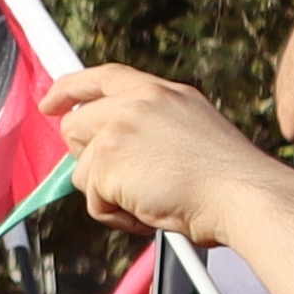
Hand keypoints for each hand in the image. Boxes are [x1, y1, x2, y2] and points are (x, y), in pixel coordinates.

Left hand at [49, 67, 280, 243]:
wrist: (244, 195)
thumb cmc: (230, 178)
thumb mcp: (191, 128)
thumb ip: (152, 125)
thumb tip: (116, 148)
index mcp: (158, 92)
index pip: (100, 78)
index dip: (68, 90)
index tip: (50, 103)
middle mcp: (134, 102)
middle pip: (75, 126)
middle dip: (89, 160)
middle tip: (124, 182)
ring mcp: (116, 130)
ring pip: (81, 169)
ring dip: (109, 193)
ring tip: (151, 199)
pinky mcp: (105, 161)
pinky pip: (93, 201)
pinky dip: (116, 216)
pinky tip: (149, 212)